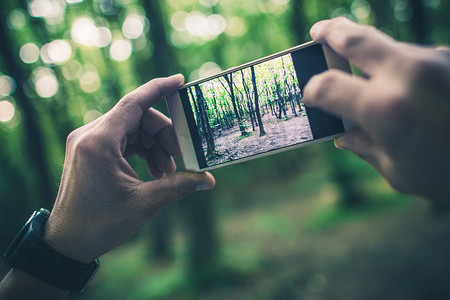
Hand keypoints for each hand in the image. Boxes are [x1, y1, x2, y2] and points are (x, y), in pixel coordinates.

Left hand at [42, 75, 214, 262]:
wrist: (67, 243)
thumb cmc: (100, 224)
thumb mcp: (144, 204)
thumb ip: (178, 186)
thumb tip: (209, 180)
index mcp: (99, 142)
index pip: (134, 103)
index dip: (158, 89)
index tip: (179, 81)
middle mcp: (89, 135)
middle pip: (137, 118)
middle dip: (163, 135)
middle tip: (182, 157)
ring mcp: (87, 142)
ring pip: (131, 129)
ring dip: (154, 145)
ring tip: (169, 171)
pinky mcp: (89, 151)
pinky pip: (122, 140)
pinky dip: (141, 151)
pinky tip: (156, 171)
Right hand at [303, 17, 449, 203]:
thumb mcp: (399, 172)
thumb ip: (365, 147)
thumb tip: (344, 136)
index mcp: (385, 109)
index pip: (329, 86)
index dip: (313, 90)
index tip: (310, 95)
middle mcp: (408, 75)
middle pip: (357, 38)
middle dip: (332, 32)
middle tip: (319, 32)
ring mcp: (435, 61)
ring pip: (391, 48)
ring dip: (374, 57)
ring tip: (368, 76)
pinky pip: (418, 58)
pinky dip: (404, 68)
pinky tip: (408, 90)